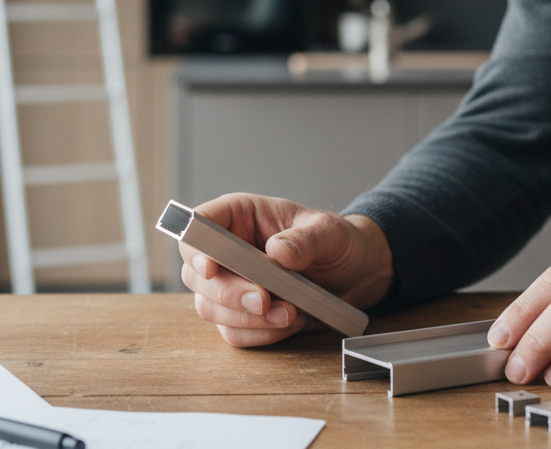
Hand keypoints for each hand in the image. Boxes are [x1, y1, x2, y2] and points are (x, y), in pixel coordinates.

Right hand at [180, 193, 393, 346]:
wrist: (355, 274)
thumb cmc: (336, 243)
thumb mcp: (330, 233)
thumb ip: (305, 239)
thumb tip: (277, 251)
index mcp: (238, 216)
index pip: (198, 225)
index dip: (195, 247)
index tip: (210, 268)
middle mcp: (226, 250)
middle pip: (196, 275)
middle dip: (228, 293)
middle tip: (264, 301)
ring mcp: (230, 285)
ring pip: (210, 308)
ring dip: (247, 318)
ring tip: (289, 314)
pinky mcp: (241, 315)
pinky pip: (233, 332)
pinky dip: (259, 334)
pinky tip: (288, 323)